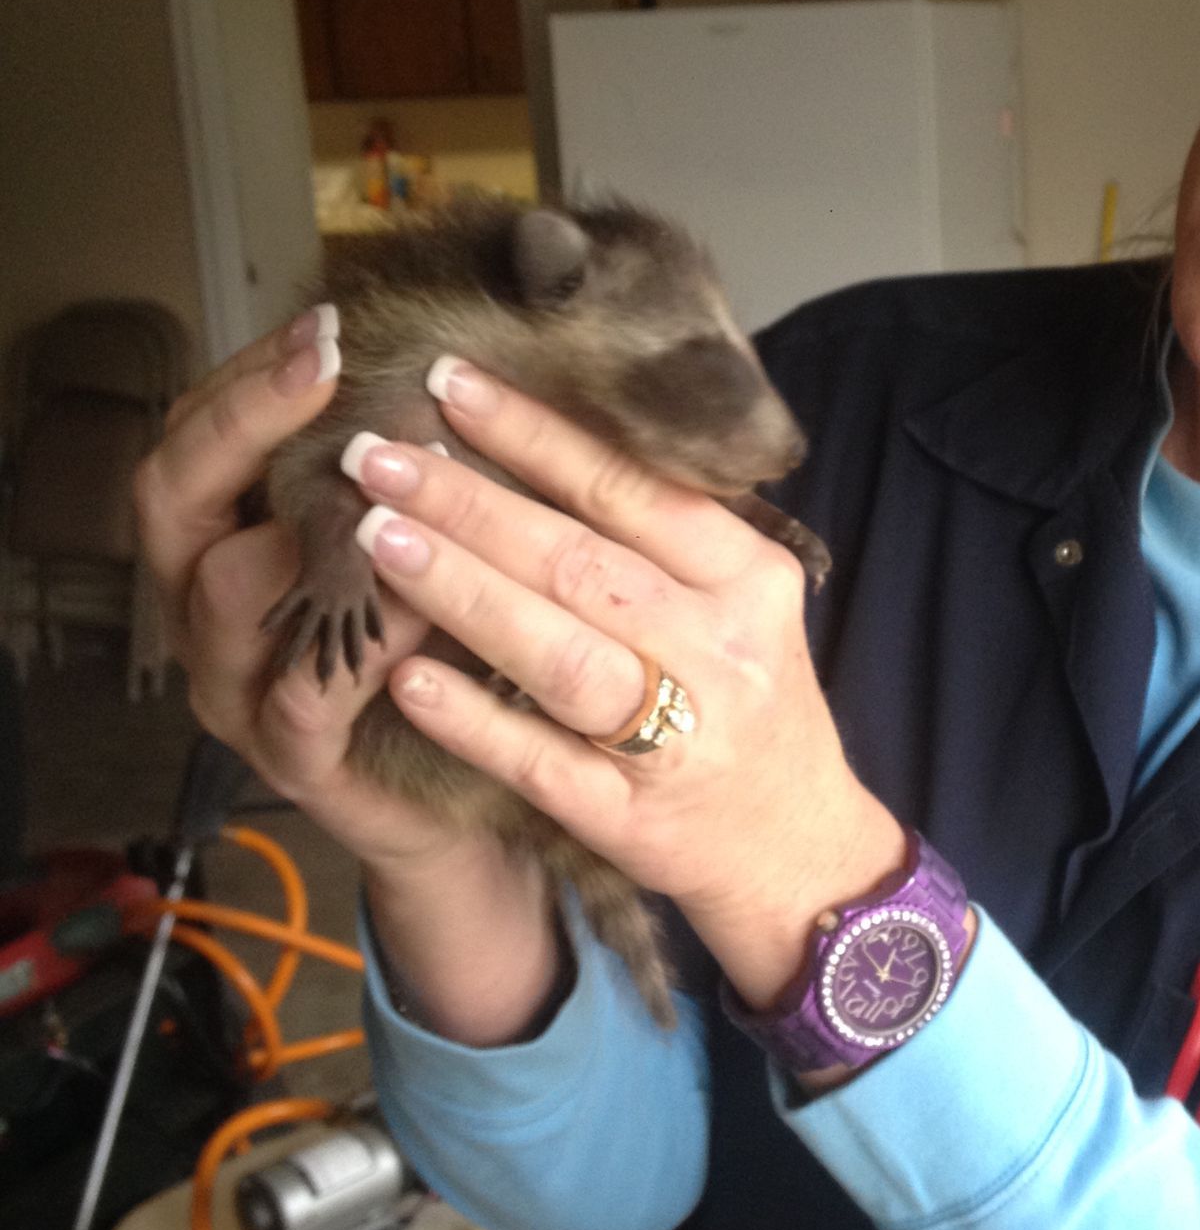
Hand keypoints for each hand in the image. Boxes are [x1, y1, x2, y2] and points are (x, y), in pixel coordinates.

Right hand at [133, 309, 450, 871]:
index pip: (192, 440)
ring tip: (402, 485)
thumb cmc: (434, 650)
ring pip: (225, 592)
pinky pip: (300, 695)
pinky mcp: (291, 760)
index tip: (322, 327)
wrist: (460, 796)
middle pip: (171, 498)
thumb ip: (399, 469)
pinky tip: (421, 605)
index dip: (248, 380)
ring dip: (312, 528)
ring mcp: (236, 689)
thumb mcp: (414, 541)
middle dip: (246, 421)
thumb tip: (436, 362)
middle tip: (328, 371)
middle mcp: (205, 613)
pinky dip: (360, 644)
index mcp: (222, 544)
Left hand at [343, 357, 905, 1005]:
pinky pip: (539, 760)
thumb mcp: (739, 600)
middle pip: (580, 563)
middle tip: (374, 452)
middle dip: (468, 501)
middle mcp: (719, 651)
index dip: (536, 434)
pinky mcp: (627, 817)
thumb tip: (537, 428)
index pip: (633, 490)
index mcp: (749, 579)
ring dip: (462, 591)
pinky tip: (406, 677)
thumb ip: (662, 530)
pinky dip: (473, 718)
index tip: (449, 382)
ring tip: (375, 537)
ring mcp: (676, 739)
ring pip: (558, 655)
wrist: (796, 847)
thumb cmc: (747, 701)